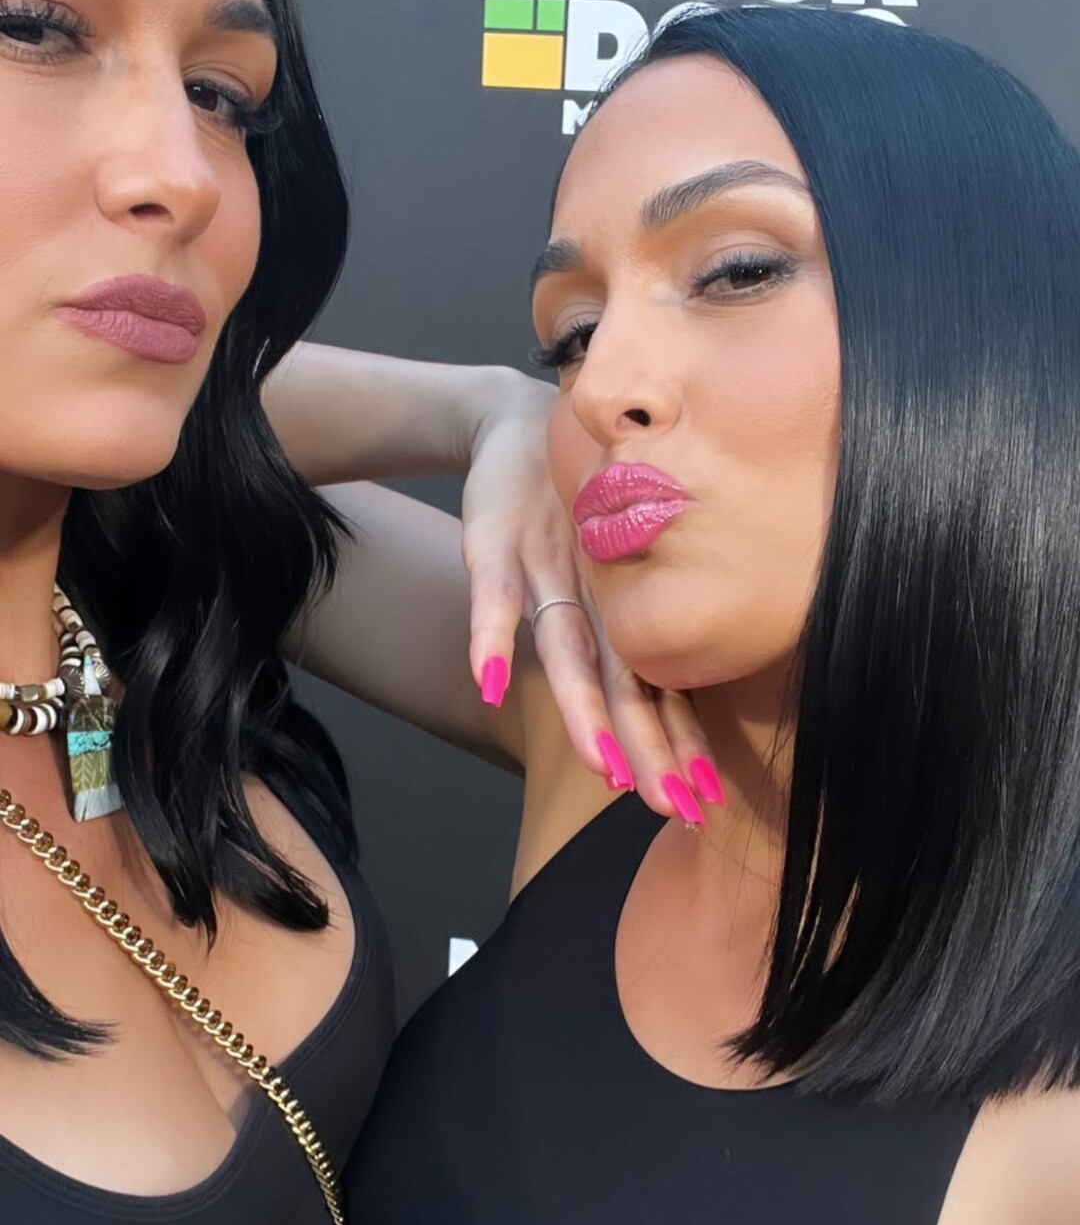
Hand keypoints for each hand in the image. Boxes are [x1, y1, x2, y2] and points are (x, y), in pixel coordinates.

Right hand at [460, 369, 722, 819]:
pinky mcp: (495, 544)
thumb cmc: (568, 502)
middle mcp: (596, 594)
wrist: (518, 418)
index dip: (676, 744)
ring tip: (604, 765)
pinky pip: (492, 594)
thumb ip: (620, 629)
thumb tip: (666, 708)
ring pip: (569, 648)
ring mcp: (548, 569)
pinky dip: (489, 638)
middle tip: (672, 806)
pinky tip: (492, 683)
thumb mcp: (597, 563)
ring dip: (585, 710)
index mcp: (622, 608)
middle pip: (623, 681)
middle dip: (647, 746)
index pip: (655, 689)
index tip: (700, 803)